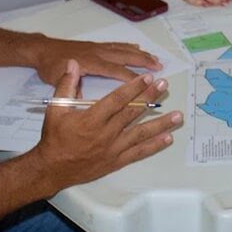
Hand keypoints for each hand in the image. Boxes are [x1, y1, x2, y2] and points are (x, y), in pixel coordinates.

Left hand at [26, 34, 160, 85]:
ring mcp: (97, 48)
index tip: (145, 83)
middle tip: (159, 67)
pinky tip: (137, 48)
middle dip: (143, 61)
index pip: (115, 70)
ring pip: (123, 49)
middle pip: (125, 56)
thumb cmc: (49, 67)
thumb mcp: (57, 80)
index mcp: (90, 63)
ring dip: (140, 54)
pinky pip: (116, 45)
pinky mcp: (96, 46)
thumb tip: (87, 96)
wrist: (42, 50)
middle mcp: (97, 53)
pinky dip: (129, 47)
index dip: (131, 77)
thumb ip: (74, 87)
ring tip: (155, 59)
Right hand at [30, 60, 180, 193]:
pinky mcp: (117, 161)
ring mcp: (113, 149)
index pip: (118, 100)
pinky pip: (138, 153)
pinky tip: (168, 138)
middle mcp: (106, 133)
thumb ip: (66, 85)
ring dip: (161, 124)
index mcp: (92, 119)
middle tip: (165, 86)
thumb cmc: (54, 137)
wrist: (52, 169)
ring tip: (178, 116)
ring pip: (141, 133)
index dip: (134, 87)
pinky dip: (154, 146)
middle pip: (133, 113)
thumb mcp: (55, 109)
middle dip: (150, 98)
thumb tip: (73, 63)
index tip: (148, 78)